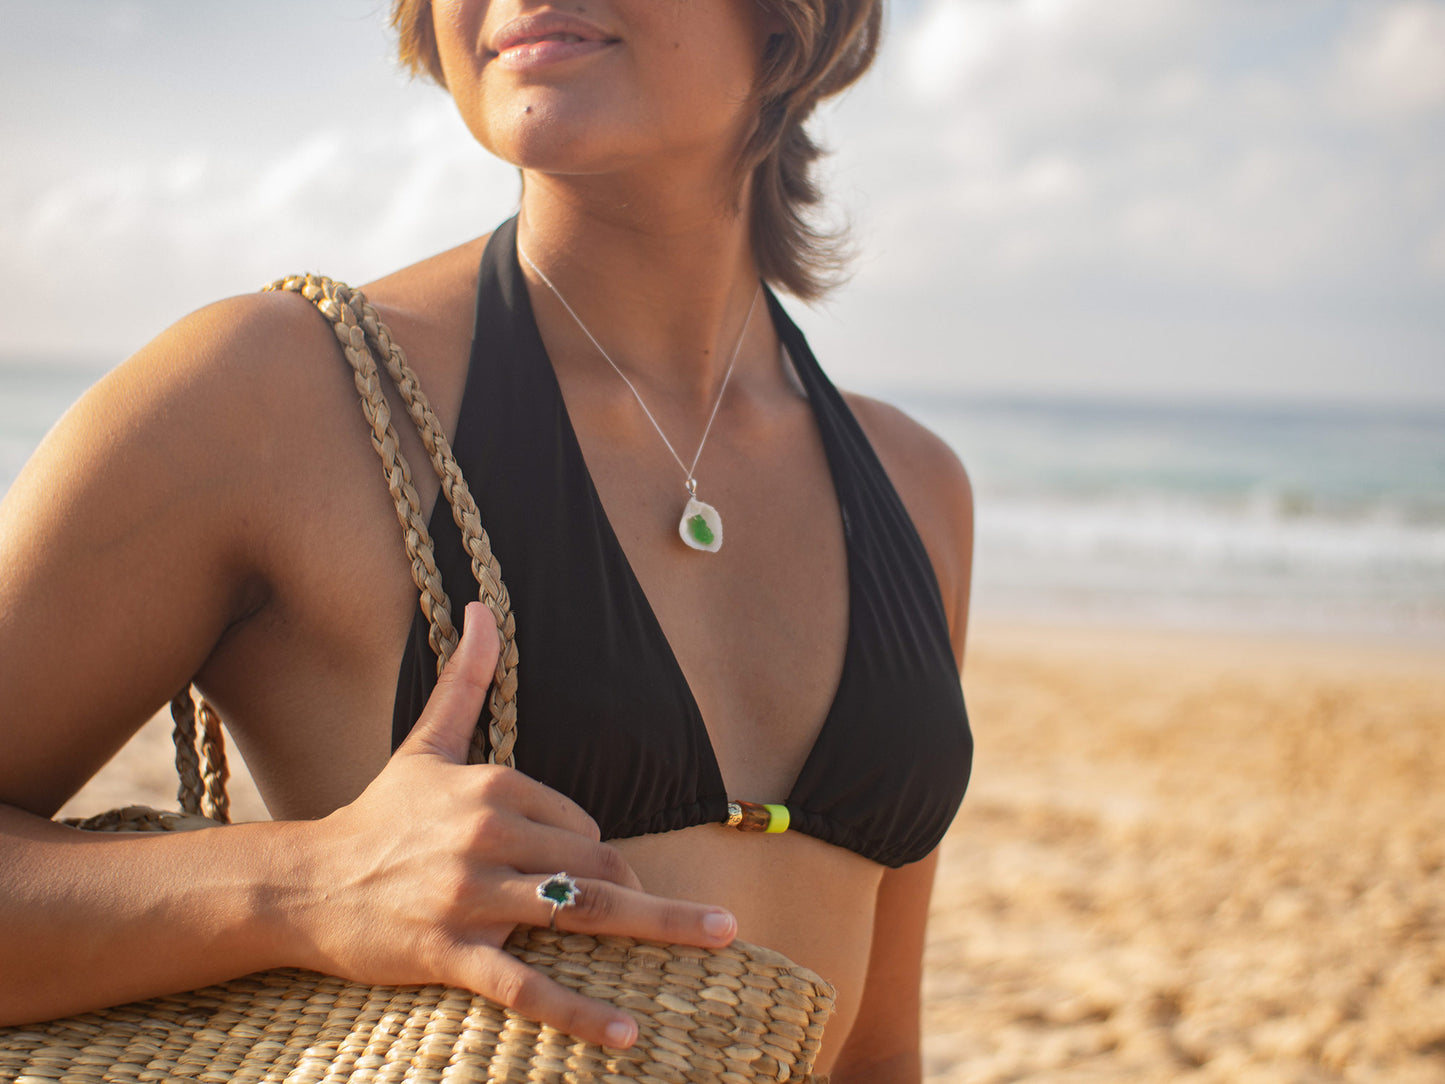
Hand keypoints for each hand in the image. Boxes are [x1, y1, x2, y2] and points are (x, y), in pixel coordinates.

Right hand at [295, 602, 736, 1047]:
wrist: (309, 884)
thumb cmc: (379, 815)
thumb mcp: (427, 743)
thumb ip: (465, 678)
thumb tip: (482, 607)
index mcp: (493, 786)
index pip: (583, 820)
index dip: (597, 851)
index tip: (594, 872)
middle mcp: (488, 835)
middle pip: (595, 862)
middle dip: (637, 890)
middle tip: (678, 915)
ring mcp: (471, 896)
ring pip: (580, 909)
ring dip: (659, 926)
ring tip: (721, 936)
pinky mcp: (451, 951)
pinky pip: (526, 984)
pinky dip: (578, 1011)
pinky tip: (626, 1032)